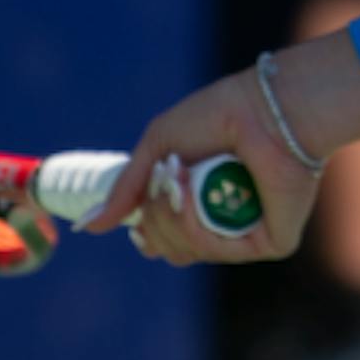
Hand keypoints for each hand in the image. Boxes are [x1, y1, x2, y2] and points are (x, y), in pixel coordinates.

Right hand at [82, 34, 359, 265]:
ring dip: (172, 215)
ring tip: (180, 175)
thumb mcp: (158, 146)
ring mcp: (246, 234)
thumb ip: (125, 188)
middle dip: (155, 217)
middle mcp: (222, 222)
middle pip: (168, 249)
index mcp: (199, 203)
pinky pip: (220, 251)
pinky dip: (198, 226)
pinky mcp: (272, 241)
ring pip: (187, 252)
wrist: (264, 107)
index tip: (139, 209)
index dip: (145, 229)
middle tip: (166, 176)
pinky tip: (195, 195)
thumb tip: (87, 226)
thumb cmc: (218, 115)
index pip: (160, 239)